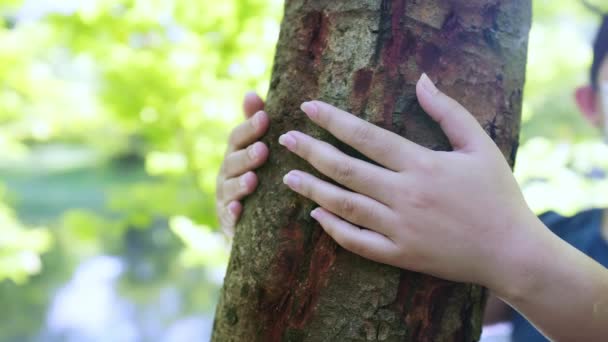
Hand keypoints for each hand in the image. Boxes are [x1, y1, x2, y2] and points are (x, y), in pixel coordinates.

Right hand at [216, 92, 269, 235]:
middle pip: (233, 162)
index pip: (238, 138)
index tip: (265, 117)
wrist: (253, 224)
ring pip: (229, 189)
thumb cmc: (258, 180)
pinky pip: (228, 218)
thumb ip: (254, 126)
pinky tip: (239, 210)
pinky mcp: (229, 222)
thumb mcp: (257, 153)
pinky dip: (232, 214)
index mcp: (235, 155)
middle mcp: (227, 174)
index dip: (249, 127)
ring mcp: (225, 198)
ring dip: (240, 184)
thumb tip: (251, 93)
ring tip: (252, 180)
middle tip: (263, 149)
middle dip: (247, 156)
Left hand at [279, 74, 535, 289]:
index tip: (307, 108)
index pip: (366, 137)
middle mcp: (405, 195)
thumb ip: (449, 112)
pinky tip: (315, 216)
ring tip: (288, 177)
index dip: (333, 120)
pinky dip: (334, 230)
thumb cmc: (498, 195)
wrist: (511, 252)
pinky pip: (358, 243)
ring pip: (345, 206)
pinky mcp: (400, 254)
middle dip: (311, 152)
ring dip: (313, 190)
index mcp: (422, 165)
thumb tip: (422, 79)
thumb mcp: (480, 146)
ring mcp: (400, 228)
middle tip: (285, 140)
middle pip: (346, 170)